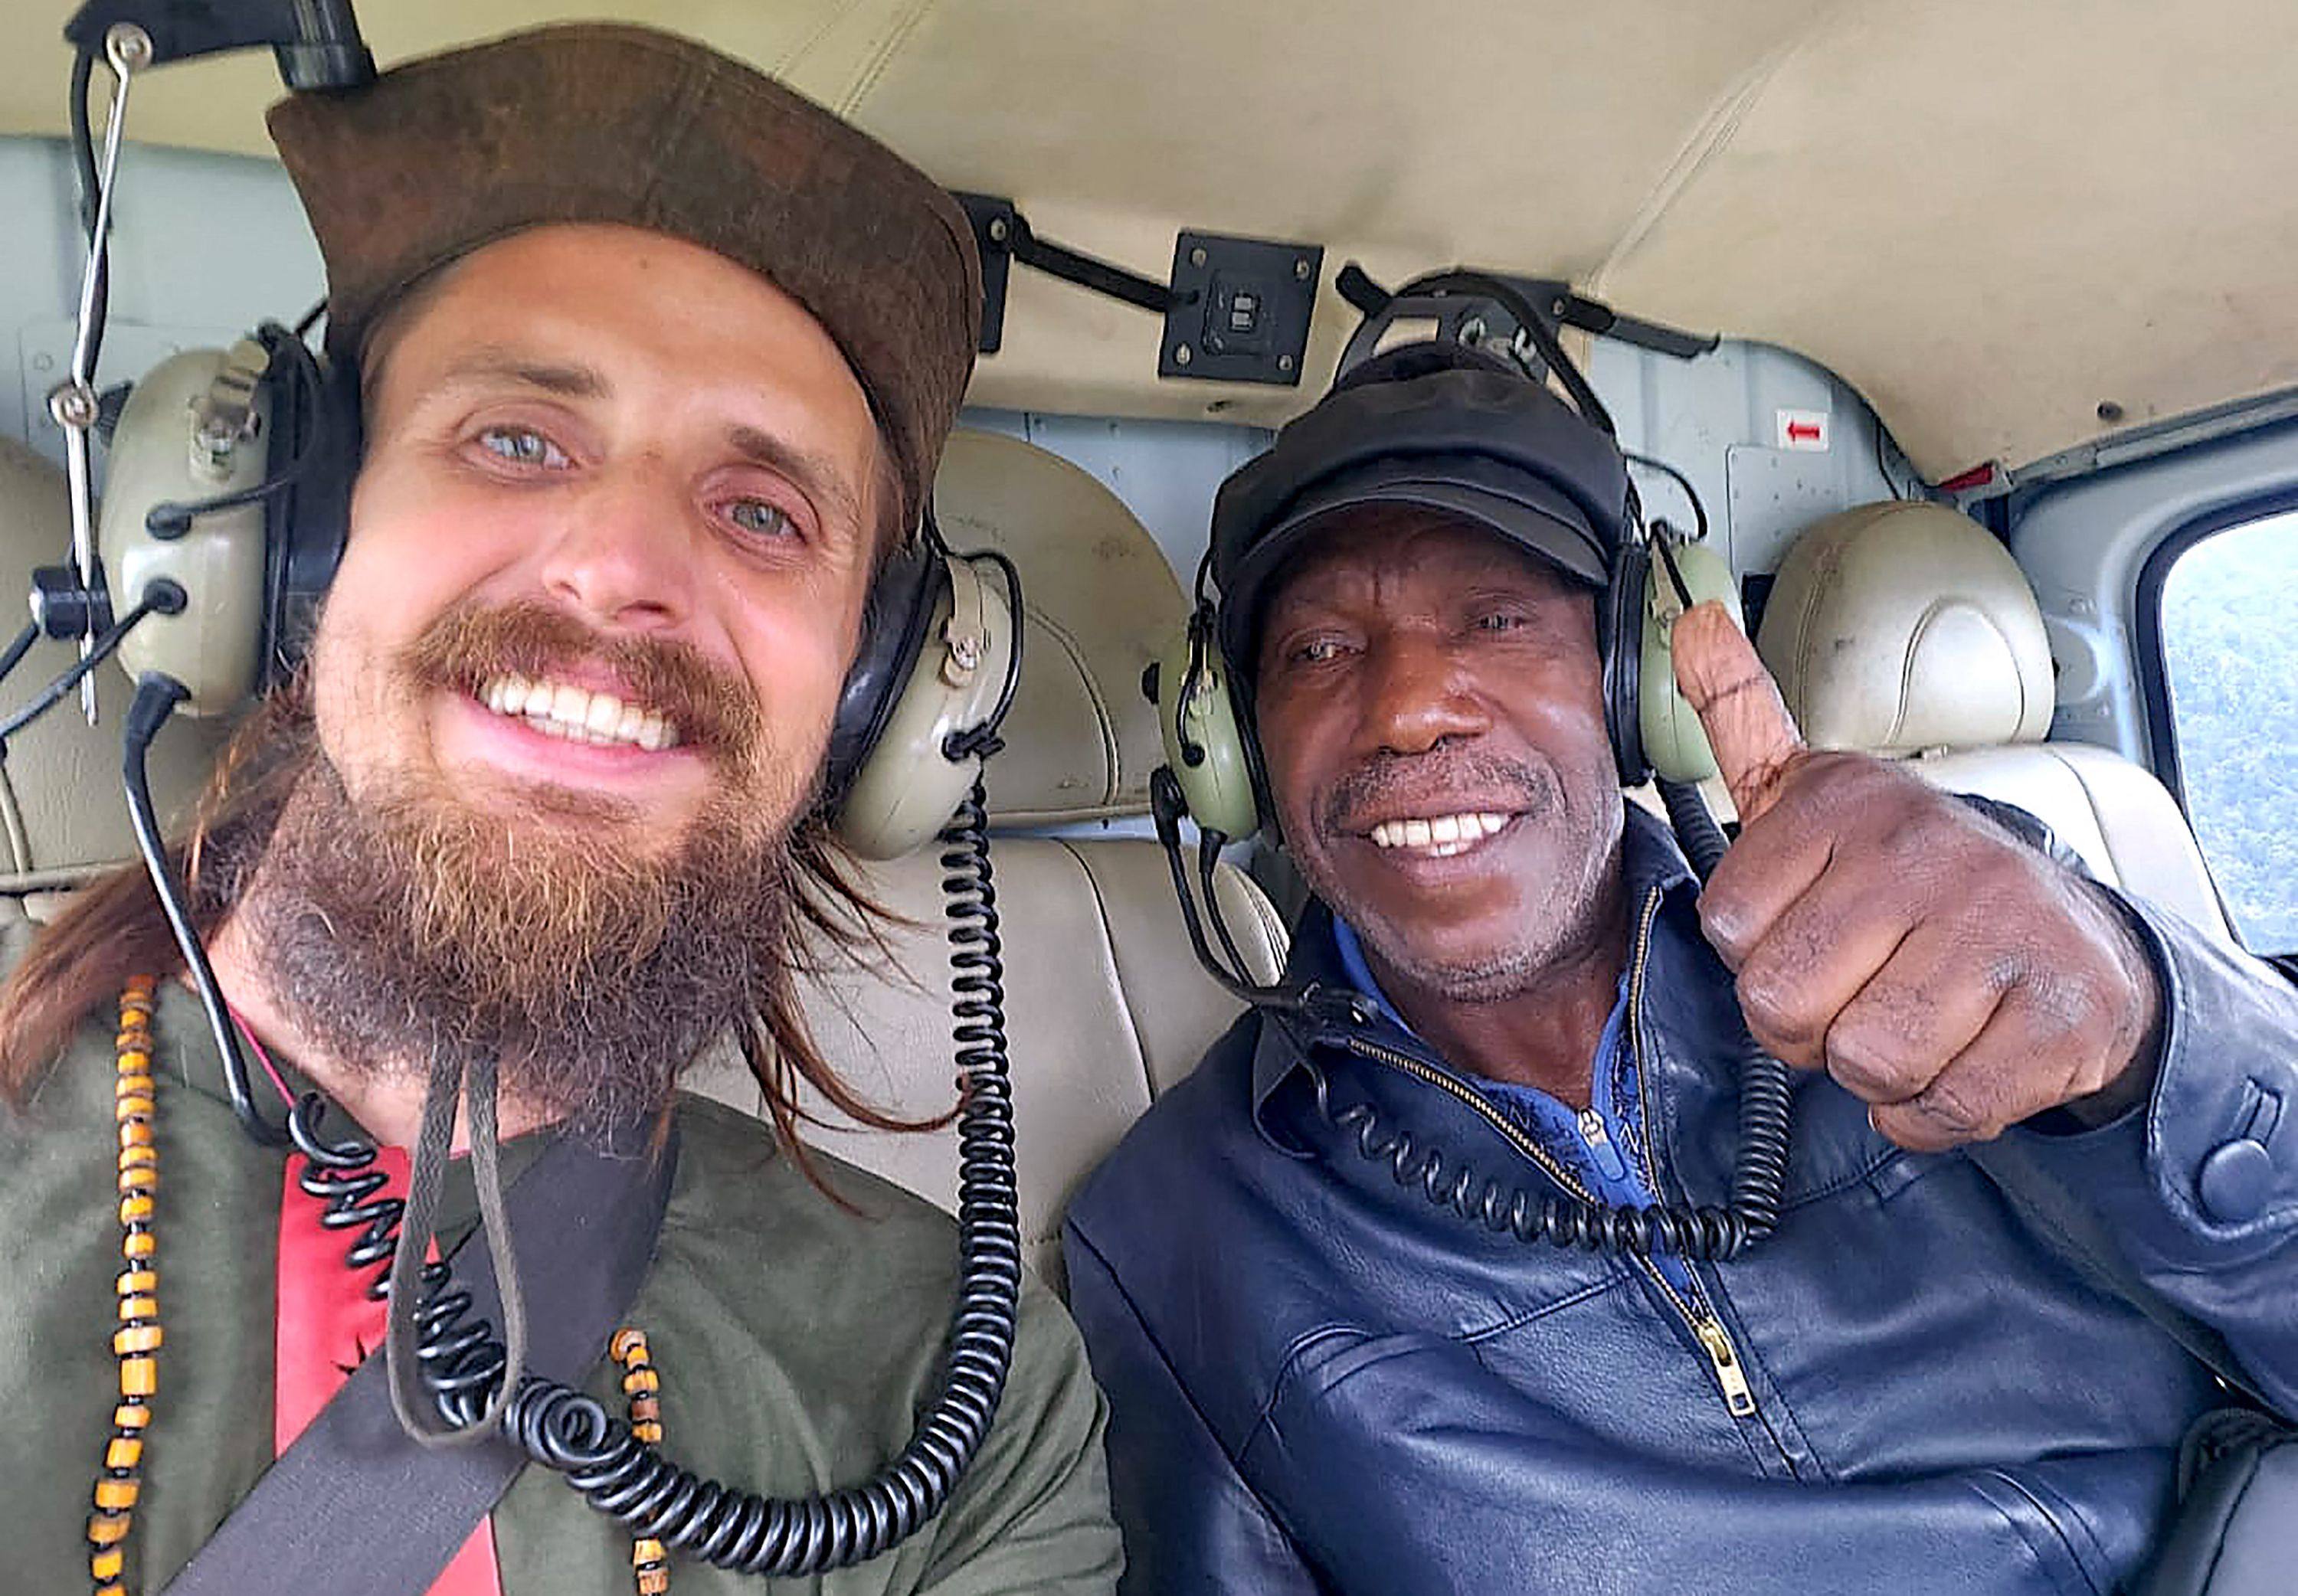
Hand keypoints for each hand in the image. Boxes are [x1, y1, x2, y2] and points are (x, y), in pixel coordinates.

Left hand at [1668, 603, 2162, 1149]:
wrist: (2073, 940)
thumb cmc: (1912, 879)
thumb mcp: (1815, 789)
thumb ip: (1742, 717)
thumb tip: (1693, 621)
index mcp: (1849, 800)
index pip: (1729, 927)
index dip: (1759, 953)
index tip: (1811, 928)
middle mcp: (1928, 852)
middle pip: (1782, 1003)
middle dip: (1806, 1022)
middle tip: (1857, 986)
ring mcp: (2002, 933)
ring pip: (1861, 1060)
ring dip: (1872, 1066)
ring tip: (1911, 1015)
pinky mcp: (2058, 1020)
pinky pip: (1938, 1109)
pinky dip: (1932, 1110)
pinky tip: (1957, 1055)